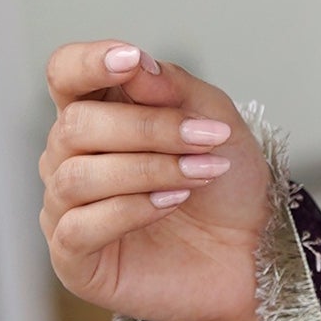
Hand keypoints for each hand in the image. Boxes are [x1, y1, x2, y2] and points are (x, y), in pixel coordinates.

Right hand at [38, 41, 275, 320]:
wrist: (255, 254)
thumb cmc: (228, 187)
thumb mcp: (214, 118)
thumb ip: (171, 87)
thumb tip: (135, 66)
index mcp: (97, 113)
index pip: (65, 74)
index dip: (89, 63)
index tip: (132, 61)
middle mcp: (70, 158)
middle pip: (75, 124)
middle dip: (146, 128)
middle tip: (206, 139)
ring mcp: (67, 210)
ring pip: (78, 175)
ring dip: (149, 169)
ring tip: (201, 173)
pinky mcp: (74, 260)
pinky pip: (79, 227)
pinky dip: (130, 210)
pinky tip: (171, 204)